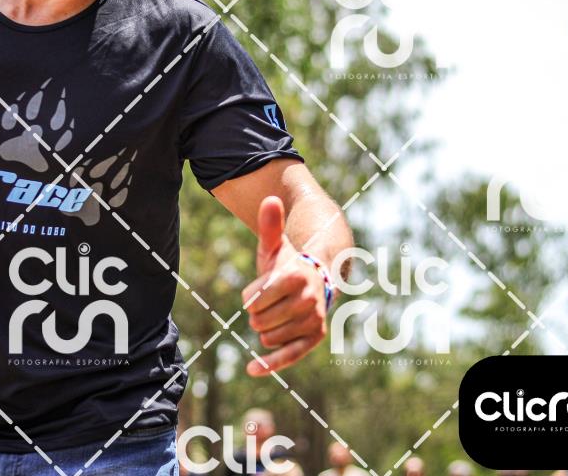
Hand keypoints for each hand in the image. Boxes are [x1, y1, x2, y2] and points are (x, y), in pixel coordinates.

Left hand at [241, 196, 326, 375]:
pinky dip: (269, 364)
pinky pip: (288, 355)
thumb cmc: (287, 265)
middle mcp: (308, 299)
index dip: (251, 296)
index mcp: (295, 276)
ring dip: (265, 328)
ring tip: (278, 314)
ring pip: (267, 336)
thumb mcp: (276, 246)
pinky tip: (251, 369)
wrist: (316, 282)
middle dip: (257, 313)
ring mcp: (312, 320)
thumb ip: (270, 225)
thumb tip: (269, 198)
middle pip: (258, 319)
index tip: (261, 290)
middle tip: (271, 303)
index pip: (254, 298)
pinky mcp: (314, 338)